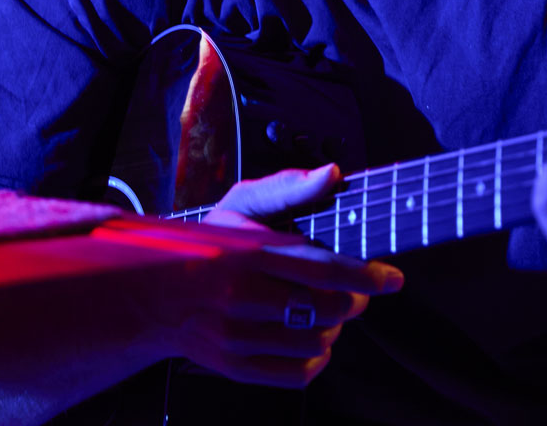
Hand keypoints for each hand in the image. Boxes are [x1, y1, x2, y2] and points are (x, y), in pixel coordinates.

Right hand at [154, 165, 403, 386]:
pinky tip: (313, 338)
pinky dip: (317, 359)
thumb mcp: (242, 202)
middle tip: (356, 292)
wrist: (153, 292)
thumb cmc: (210, 241)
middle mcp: (240, 296)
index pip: (323, 269)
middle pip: (326, 310)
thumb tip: (333, 173)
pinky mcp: (233, 366)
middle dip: (354, 301)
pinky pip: (297, 373)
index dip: (366, 276)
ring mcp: (235, 336)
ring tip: (327, 311)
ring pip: (316, 343)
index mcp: (248, 252)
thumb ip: (290, 188)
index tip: (393, 278)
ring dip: (335, 328)